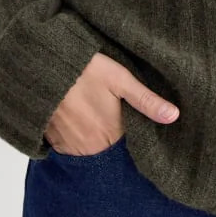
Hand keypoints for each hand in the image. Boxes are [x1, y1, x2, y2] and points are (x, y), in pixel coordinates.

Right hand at [43, 51, 179, 155]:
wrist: (41, 65)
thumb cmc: (84, 69)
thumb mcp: (120, 79)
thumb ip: (147, 101)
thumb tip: (174, 117)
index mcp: (110, 134)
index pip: (128, 147)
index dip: (132, 138)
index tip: (133, 129)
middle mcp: (89, 146)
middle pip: (107, 151)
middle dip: (112, 141)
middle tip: (111, 121)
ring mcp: (67, 145)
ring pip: (87, 151)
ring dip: (92, 141)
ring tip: (94, 120)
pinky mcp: (51, 139)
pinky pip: (67, 148)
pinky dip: (74, 139)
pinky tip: (77, 121)